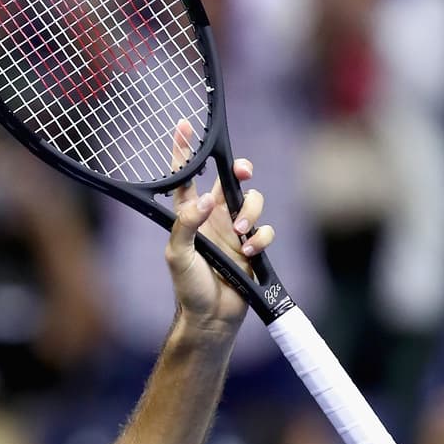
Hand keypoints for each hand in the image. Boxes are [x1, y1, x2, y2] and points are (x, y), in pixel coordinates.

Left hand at [165, 120, 274, 331]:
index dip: (184, 151)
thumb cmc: (188, 287)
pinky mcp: (252, 247)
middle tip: (243, 171)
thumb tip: (204, 200)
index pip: (184, 177)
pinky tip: (249, 252)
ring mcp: (233, 231)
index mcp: (188, 215)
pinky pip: (265, 230)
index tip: (184, 126)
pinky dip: (261, 238)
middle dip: (240, 170)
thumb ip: (186, 225)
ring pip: (252, 202)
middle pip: (230, 181)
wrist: (212, 318)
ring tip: (240, 235)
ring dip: (250, 213)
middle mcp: (211, 218)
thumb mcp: (177, 255)